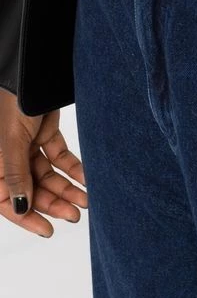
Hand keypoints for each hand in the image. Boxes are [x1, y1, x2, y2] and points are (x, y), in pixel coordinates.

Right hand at [0, 90, 87, 236]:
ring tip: (87, 200)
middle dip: (53, 202)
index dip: (26, 217)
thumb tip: (21, 207)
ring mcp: (25, 145)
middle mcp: (6, 157)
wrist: (29, 67)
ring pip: (46, 175)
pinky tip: (87, 178)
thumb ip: (15, 174)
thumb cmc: (12, 100)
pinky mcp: (43, 132)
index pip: (6, 200)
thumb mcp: (9, 141)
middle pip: (30, 189)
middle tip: (76, 215)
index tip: (48, 230)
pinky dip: (72, 167)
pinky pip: (58, 156)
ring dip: (66, 187)